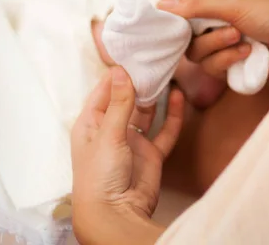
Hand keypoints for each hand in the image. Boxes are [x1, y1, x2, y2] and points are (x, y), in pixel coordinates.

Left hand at [71, 67, 184, 244]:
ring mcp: (131, 142)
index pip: (103, 92)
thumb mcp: (108, 134)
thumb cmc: (99, 176)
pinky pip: (163, 131)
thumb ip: (119, 103)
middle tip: (152, 61)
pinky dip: (171, 115)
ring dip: (154, 96)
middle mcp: (110, 130)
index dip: (116, 75)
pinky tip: (178, 98)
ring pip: (145, 113)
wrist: (116, 214)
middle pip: (125, 99)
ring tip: (165, 73)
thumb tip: (120, 71)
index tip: (131, 55)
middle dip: (138, 82)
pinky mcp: (150, 154)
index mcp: (91, 124)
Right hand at [158, 0, 268, 86]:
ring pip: (198, 56)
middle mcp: (218, 25)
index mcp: (219, 2)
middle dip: (207, 37)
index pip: (185, 10)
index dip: (176, 16)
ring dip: (220, 48)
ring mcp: (225, 49)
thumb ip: (197, 5)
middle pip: (187, 38)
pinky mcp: (232, 70)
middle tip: (231, 30)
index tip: (168, 20)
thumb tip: (161, 2)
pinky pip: (213, 70)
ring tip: (243, 41)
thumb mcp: (235, 4)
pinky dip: (228, 61)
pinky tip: (249, 54)